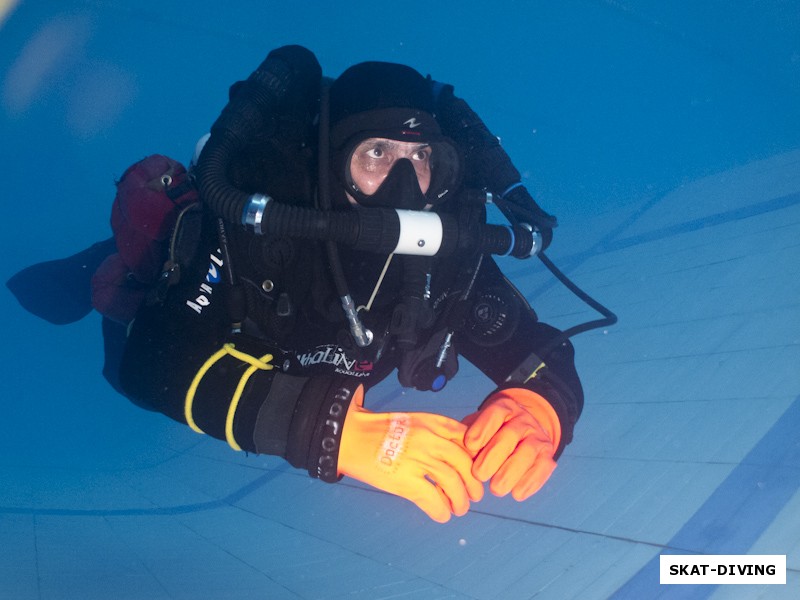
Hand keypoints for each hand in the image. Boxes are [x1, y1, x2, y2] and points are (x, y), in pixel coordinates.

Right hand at [338, 389, 482, 522]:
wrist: (350, 435)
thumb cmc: (380, 431)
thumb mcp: (414, 421)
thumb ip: (436, 433)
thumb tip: (459, 456)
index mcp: (432, 422)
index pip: (468, 439)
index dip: (477, 458)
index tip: (477, 470)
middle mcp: (429, 438)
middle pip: (465, 464)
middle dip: (474, 483)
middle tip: (475, 495)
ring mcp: (417, 459)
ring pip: (453, 483)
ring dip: (461, 501)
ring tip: (460, 508)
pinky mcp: (404, 481)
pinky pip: (433, 500)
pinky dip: (442, 511)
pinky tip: (442, 515)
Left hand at [463, 389, 560, 500]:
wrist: (523, 430)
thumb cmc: (490, 432)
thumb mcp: (477, 426)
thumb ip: (466, 438)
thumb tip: (455, 459)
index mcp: (503, 408)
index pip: (494, 414)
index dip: (482, 429)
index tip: (469, 445)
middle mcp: (522, 419)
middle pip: (510, 435)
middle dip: (493, 456)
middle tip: (479, 474)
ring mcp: (537, 436)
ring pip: (528, 451)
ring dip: (511, 472)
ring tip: (496, 489)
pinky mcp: (548, 455)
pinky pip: (543, 467)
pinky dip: (531, 482)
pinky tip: (517, 494)